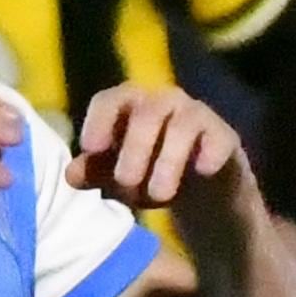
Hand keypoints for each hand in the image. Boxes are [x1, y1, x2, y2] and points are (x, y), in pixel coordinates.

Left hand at [69, 85, 244, 218]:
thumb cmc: (149, 174)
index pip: (111, 99)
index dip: (99, 120)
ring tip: (159, 197)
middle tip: (126, 184)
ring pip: (183, 124)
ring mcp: (197, 116)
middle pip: (147, 112)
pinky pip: (217, 138)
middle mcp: (164, 102)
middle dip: (134, 149)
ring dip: (168, 160)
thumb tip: (71, 175)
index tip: (91, 147)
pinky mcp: (224, 137)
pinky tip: (202, 173)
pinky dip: (208, 154)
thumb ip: (96, 173)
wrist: (201, 192)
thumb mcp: (117, 179)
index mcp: (131, 107)